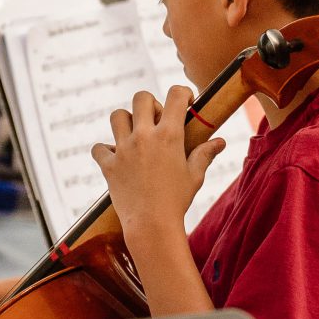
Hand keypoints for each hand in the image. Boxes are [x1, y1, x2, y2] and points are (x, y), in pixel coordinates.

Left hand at [94, 87, 226, 244]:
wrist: (152, 225)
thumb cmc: (177, 200)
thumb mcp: (194, 176)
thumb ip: (205, 154)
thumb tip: (220, 142)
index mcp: (169, 135)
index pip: (176, 95)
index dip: (182, 93)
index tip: (185, 102)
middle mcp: (144, 137)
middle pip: (141, 97)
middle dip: (150, 104)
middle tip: (156, 121)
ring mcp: (123, 149)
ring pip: (117, 116)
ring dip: (126, 121)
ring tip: (134, 136)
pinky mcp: (109, 165)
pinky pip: (99, 148)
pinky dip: (104, 150)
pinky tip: (114, 157)